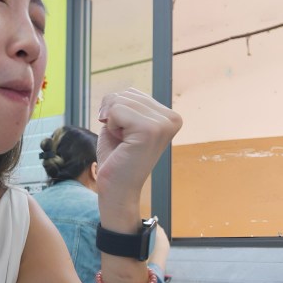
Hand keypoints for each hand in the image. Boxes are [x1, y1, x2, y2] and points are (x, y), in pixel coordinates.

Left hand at [95, 88, 181, 227]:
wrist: (117, 189)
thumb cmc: (117, 158)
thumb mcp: (122, 123)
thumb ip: (124, 104)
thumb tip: (115, 95)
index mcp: (169, 116)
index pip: (131, 93)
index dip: (116, 113)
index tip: (126, 136)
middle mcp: (172, 118)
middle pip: (125, 94)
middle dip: (112, 116)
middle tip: (122, 141)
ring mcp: (163, 124)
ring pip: (118, 101)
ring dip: (111, 123)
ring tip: (123, 143)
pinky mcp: (150, 130)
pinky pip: (115, 111)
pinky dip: (110, 127)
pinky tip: (121, 144)